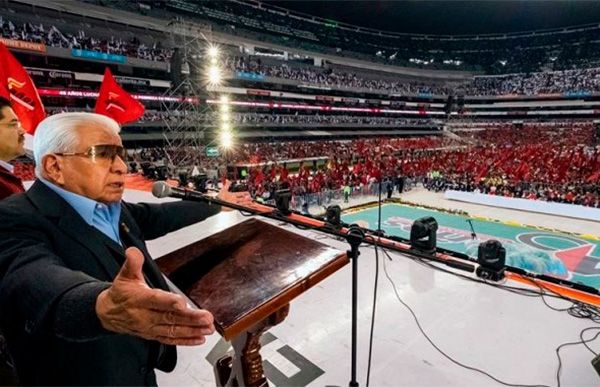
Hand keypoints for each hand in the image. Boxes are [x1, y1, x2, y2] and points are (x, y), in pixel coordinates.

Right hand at [96, 247, 214, 345]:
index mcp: (139, 299)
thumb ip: (132, 263)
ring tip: (208, 328)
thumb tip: (133, 251)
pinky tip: (199, 339)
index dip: (169, 302)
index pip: (155, 300)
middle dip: (190, 318)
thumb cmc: (120, 294)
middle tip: (206, 317)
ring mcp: (150, 327)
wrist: (107, 314)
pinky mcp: (154, 335)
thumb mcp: (124, 275)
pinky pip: (170, 340)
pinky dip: (185, 341)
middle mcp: (145, 316)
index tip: (183, 303)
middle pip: (169, 317)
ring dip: (192, 330)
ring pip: (173, 330)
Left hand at [217, 180, 252, 210]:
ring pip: (243, 203)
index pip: (240, 194)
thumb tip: (227, 180)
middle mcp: (234, 199)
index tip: (248, 193)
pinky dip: (245, 207)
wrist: (217, 203)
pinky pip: (241, 207)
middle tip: (251, 198)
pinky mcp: (235, 207)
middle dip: (247, 198)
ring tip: (251, 202)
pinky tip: (248, 206)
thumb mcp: (224, 190)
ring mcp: (235, 203)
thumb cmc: (219, 197)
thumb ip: (227, 185)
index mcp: (233, 195)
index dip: (244, 193)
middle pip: (242, 198)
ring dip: (247, 203)